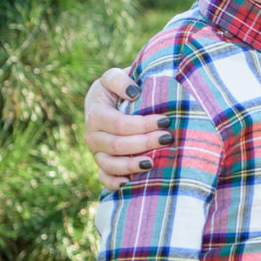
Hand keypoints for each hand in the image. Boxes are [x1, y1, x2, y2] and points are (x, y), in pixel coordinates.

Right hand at [86, 67, 161, 187]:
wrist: (108, 102)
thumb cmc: (117, 89)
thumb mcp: (114, 77)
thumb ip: (119, 79)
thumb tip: (133, 92)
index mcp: (95, 114)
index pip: (120, 124)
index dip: (143, 125)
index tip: (165, 121)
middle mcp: (92, 136)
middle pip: (118, 146)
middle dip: (145, 143)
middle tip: (168, 139)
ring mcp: (96, 153)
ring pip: (111, 165)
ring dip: (133, 166)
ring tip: (153, 163)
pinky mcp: (102, 165)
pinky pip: (105, 179)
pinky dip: (116, 183)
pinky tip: (132, 183)